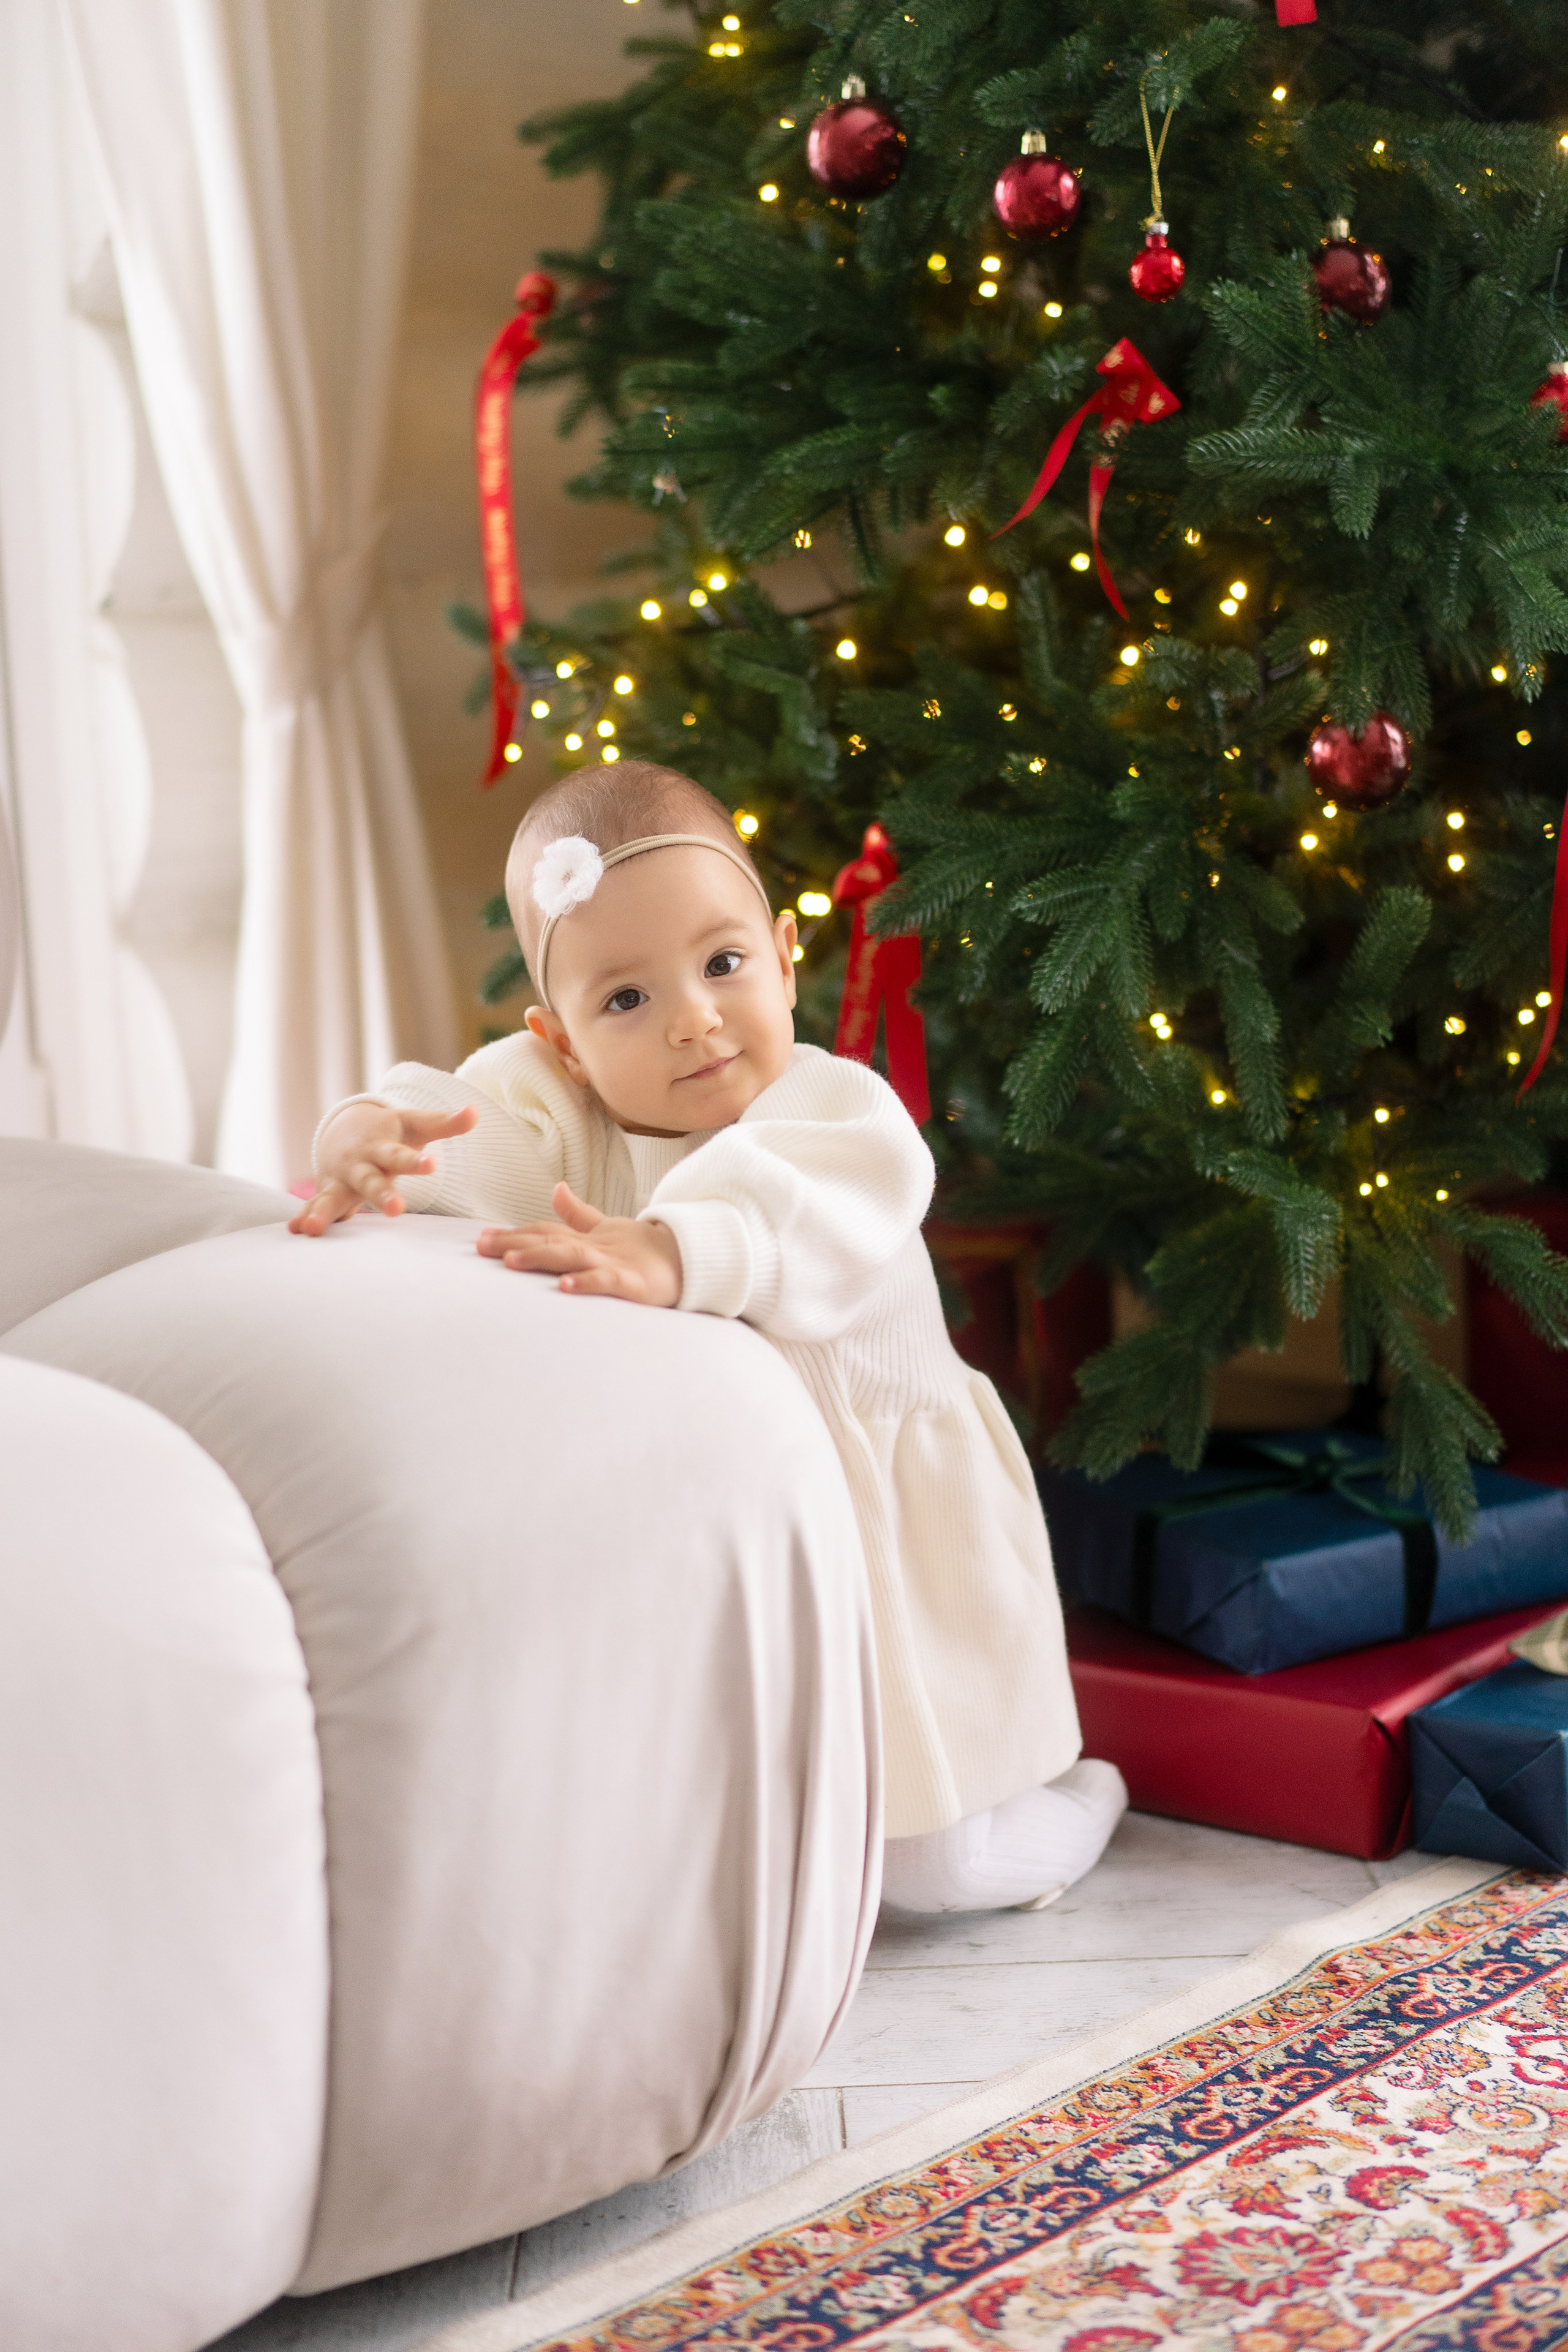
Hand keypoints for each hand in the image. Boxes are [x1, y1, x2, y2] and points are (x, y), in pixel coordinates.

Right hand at [288, 1102, 479, 1233]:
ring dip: (322, 1212)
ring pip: (332, 1198)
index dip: (415, 1161)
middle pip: (371, 1180)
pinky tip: (294, 1231)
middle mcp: (360, 1164)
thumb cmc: (390, 1133)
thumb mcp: (415, 1126)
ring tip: (313, 1230)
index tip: (432, 1164)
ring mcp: (341, 1181)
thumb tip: (476, 1112)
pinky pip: (314, 1208)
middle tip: (398, 1210)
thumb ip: (445, 1123)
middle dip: (381, 1194)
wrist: (347, 1129)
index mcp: (383, 1148)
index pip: (402, 1155)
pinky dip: (304, 1218)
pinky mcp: (328, 1195)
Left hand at [478, 1182, 681, 1306]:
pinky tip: (565, 1286)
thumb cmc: (644, 1249)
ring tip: (511, 1260)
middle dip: (514, 1243)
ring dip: (540, 1256)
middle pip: (548, 1241)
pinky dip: (586, 1282)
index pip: (544, 1231)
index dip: (514, 1233)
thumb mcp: (608, 1229)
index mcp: (585, 1238)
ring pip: (570, 1257)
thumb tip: (555, 1190)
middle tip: (481, 1246)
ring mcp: (612, 1263)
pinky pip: (606, 1282)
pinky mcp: (632, 1282)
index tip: (481, 1237)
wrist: (690, 1259)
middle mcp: (593, 1248)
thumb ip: (579, 1214)